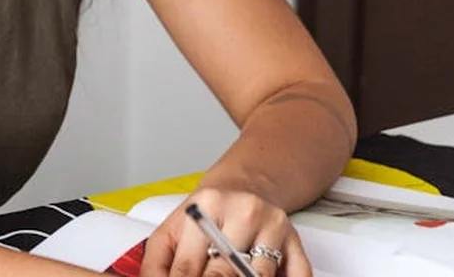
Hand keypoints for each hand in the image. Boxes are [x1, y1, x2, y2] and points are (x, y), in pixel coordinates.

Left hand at [138, 187, 309, 276]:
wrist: (244, 186)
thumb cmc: (206, 214)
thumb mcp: (173, 229)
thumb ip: (156, 262)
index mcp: (206, 205)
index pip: (187, 265)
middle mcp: (243, 211)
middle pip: (224, 272)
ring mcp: (273, 225)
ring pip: (257, 276)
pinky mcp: (295, 241)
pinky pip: (297, 274)